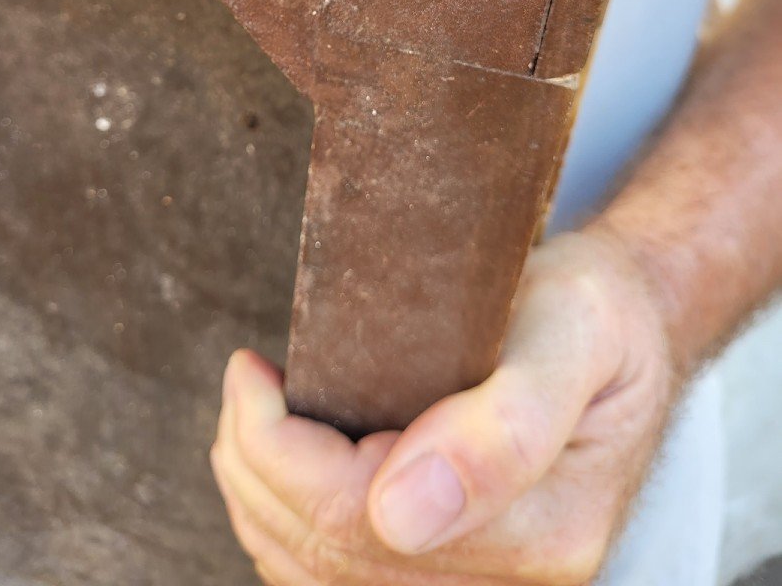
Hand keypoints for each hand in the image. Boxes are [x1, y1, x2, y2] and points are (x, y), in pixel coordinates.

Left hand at [211, 226, 678, 584]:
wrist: (626, 331)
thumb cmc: (599, 313)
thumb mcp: (574, 333)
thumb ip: (507, 427)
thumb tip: (404, 513)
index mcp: (548, 529)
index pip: (358, 523)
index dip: (277, 448)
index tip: (254, 369)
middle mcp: (515, 580)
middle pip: (326, 557)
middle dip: (256, 464)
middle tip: (246, 379)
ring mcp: (485, 581)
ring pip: (320, 577)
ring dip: (262, 495)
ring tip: (253, 414)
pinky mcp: (456, 566)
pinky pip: (340, 575)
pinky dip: (287, 520)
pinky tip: (284, 459)